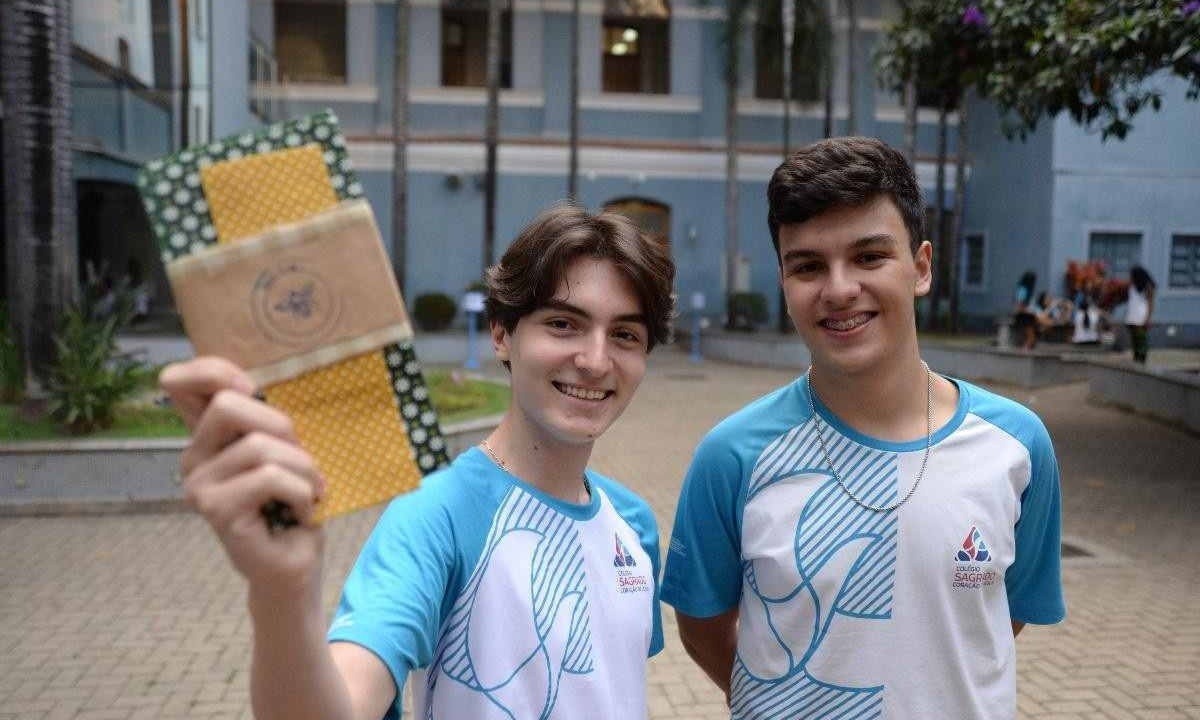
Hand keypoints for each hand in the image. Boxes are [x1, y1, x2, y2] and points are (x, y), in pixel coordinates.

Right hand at [160, 357, 325, 595]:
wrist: (294, 565)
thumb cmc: (293, 506)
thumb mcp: (287, 452)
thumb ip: (269, 420)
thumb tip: (262, 382)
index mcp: (209, 438)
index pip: (182, 383)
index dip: (211, 370)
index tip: (251, 387)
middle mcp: (193, 458)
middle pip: (227, 404)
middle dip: (281, 427)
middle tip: (302, 462)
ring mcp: (199, 486)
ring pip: (259, 446)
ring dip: (302, 469)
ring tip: (309, 494)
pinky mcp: (216, 511)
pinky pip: (270, 478)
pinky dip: (301, 493)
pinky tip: (300, 514)